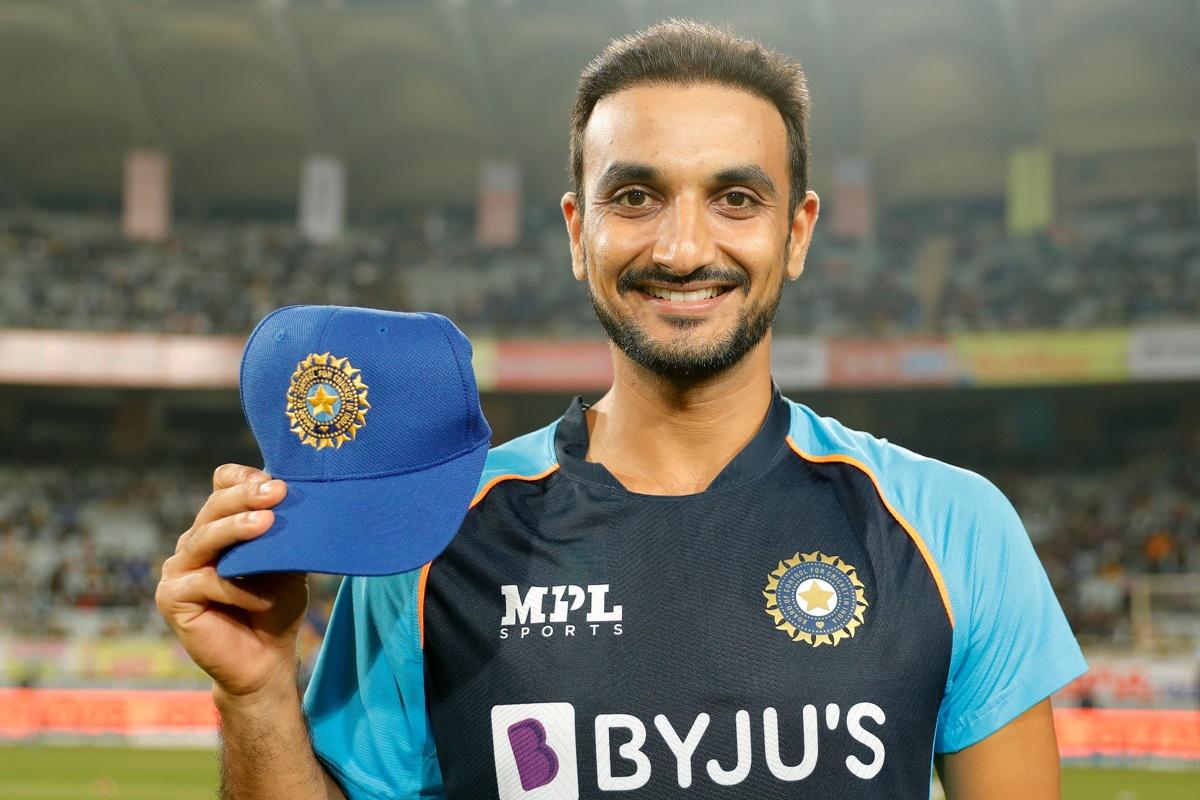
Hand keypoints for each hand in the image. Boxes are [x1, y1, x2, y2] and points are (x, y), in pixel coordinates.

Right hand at [156, 464, 307, 699]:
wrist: (267, 659)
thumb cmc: (277, 606)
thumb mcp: (286, 561)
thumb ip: (281, 532)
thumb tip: (289, 495)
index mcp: (219, 527)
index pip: (221, 486)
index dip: (243, 479)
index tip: (276, 480)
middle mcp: (194, 543)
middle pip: (214, 507)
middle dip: (246, 497)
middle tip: (276, 492)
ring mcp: (178, 570)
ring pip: (205, 538)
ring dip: (237, 529)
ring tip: (267, 523)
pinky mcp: (171, 598)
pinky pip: (205, 582)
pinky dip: (236, 586)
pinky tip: (261, 597)